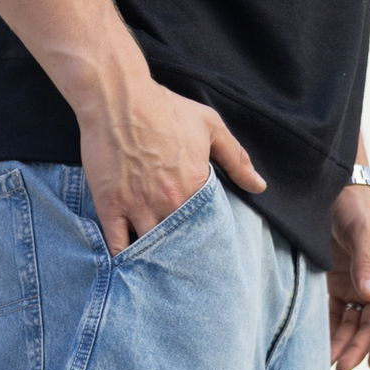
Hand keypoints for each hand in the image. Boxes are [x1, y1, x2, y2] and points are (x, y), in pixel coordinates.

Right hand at [77, 75, 264, 255]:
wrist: (118, 98)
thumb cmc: (164, 108)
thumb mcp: (209, 126)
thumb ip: (236, 158)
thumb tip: (259, 186)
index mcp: (195, 187)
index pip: (207, 228)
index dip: (206, 240)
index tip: (207, 248)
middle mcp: (168, 204)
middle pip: (179, 245)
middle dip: (182, 256)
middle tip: (186, 268)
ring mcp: (137, 207)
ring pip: (150, 249)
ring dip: (155, 261)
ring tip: (159, 270)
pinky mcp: (110, 207)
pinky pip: (117, 245)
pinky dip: (123, 258)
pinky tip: (129, 266)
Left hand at [327, 186, 369, 369]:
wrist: (335, 187)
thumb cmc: (356, 204)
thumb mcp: (363, 229)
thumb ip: (366, 262)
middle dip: (359, 348)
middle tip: (342, 368)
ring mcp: (357, 284)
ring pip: (354, 324)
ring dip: (344, 344)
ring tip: (329, 364)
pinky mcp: (337, 284)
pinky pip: (336, 314)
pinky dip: (330, 331)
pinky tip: (321, 346)